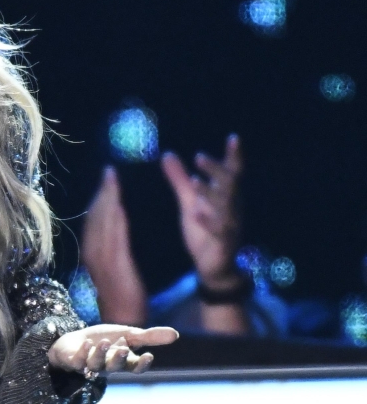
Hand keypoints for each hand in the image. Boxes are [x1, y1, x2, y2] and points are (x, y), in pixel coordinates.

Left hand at [47, 324, 178, 376]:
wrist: (74, 342)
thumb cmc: (105, 339)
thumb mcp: (128, 335)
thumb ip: (149, 337)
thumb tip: (175, 334)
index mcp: (123, 361)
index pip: (134, 367)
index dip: (141, 364)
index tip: (149, 356)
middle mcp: (108, 366)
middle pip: (115, 366)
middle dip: (119, 358)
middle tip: (124, 347)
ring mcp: (90, 365)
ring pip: (96, 364)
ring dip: (101, 354)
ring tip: (105, 342)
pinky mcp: (74, 361)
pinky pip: (78, 361)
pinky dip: (83, 352)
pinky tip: (87, 343)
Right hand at [81, 167, 147, 325]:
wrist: (123, 317)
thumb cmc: (121, 293)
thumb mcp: (111, 267)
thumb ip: (110, 248)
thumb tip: (114, 228)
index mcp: (91, 250)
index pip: (93, 218)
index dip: (99, 197)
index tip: (106, 179)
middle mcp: (92, 250)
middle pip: (95, 215)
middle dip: (102, 192)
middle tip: (109, 171)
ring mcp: (102, 256)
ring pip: (103, 220)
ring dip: (107, 198)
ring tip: (113, 179)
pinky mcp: (115, 262)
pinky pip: (114, 234)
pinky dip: (114, 216)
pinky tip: (119, 203)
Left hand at [161, 134, 242, 290]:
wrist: (213, 266)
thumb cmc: (205, 229)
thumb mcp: (189, 201)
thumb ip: (180, 179)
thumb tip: (167, 154)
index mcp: (225, 196)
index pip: (232, 172)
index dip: (234, 156)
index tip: (234, 137)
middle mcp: (231, 208)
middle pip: (229, 185)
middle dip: (215, 170)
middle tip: (199, 156)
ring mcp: (229, 226)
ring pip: (224, 207)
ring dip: (210, 193)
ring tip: (194, 181)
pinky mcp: (223, 244)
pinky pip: (218, 232)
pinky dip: (208, 222)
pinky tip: (196, 214)